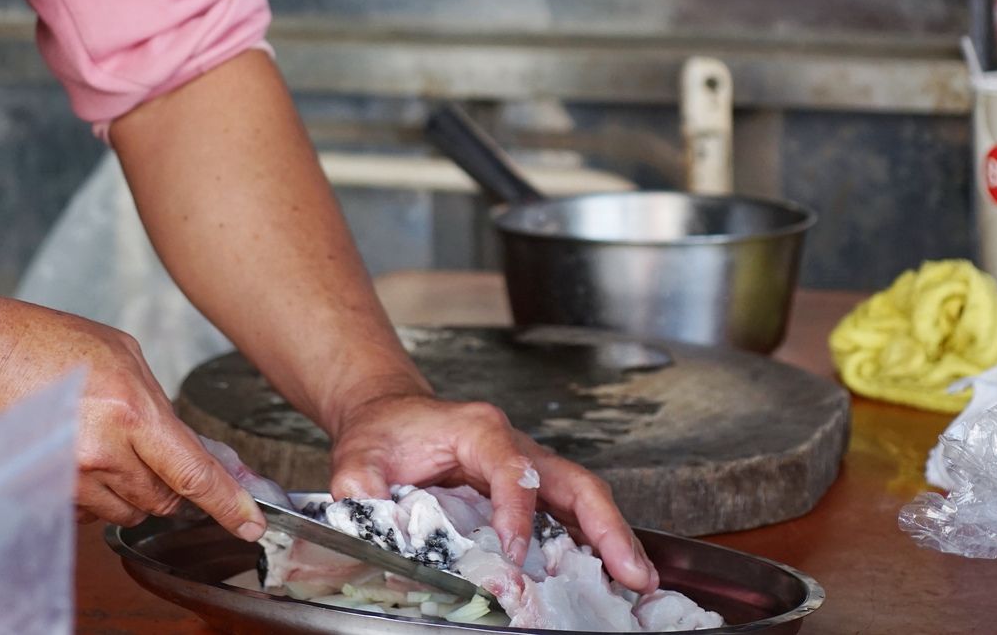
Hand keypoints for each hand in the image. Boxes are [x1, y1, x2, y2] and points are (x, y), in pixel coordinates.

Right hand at [0, 296, 264, 539]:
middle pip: (164, 499)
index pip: (194, 472)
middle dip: (171, 485)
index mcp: (130, 410)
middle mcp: (103, 453)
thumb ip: (155, 401)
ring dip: (129, 488)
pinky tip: (75, 453)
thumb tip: (180, 440)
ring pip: (127, 510)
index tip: (251, 522)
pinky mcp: (44, 495)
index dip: (229, 503)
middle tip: (152, 454)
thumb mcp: (119, 352)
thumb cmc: (39, 341)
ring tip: (101, 443)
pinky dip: (93, 492)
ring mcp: (70, 480)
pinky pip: (88, 512)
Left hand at [327, 391, 656, 591]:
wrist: (390, 417)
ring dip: (613, 538)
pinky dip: (595, 543)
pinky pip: (572, 514)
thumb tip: (368, 520)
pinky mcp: (532, 489)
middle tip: (631, 571)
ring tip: (637, 581)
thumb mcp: (358, 456)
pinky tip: (612, 576)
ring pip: (584, 497)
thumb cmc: (383, 433)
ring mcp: (530, 466)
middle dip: (606, 526)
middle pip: (575, 480)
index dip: (518, 510)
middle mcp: (516, 446)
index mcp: (479, 430)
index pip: (512, 468)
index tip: (516, 553)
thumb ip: (361, 486)